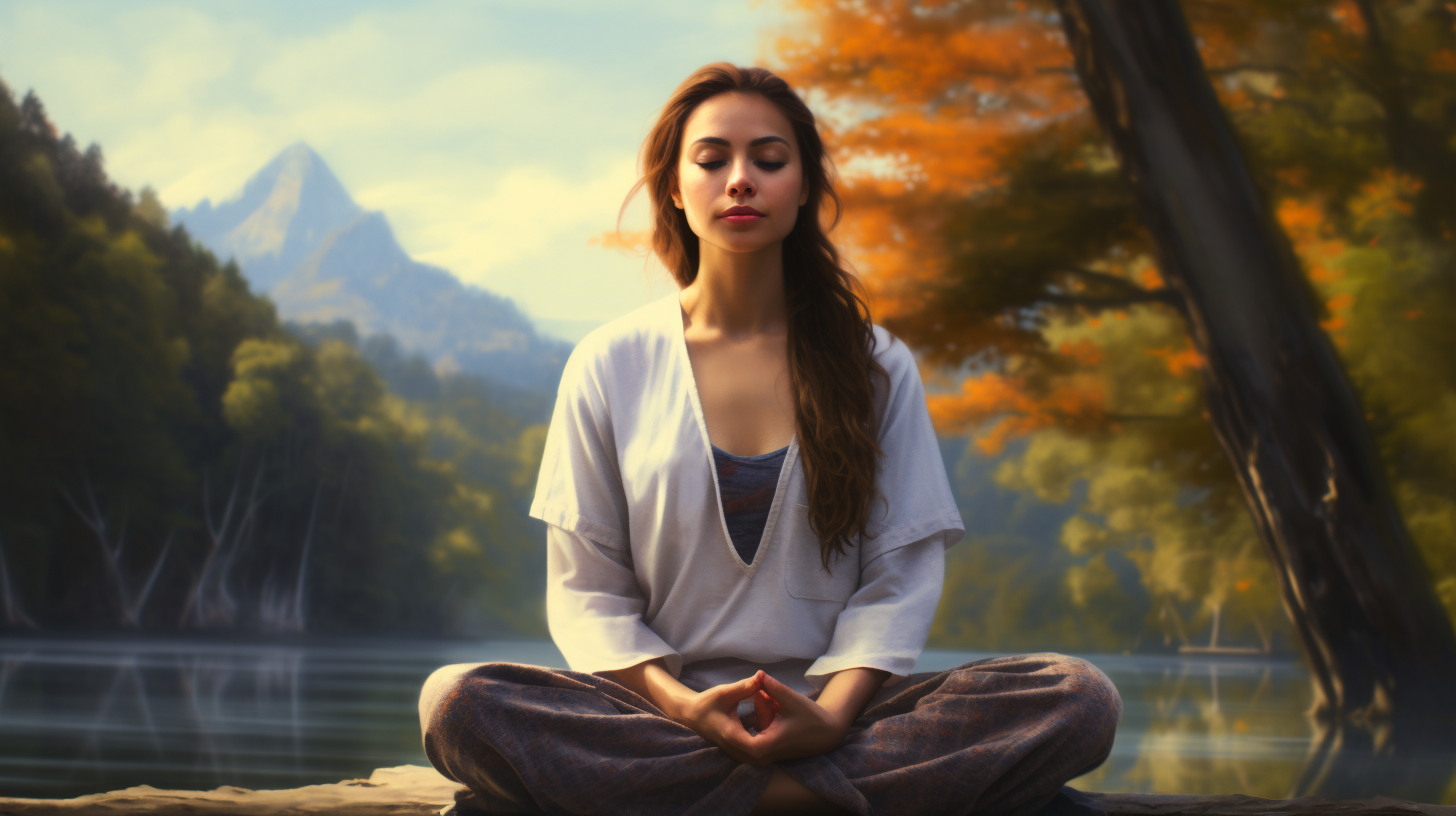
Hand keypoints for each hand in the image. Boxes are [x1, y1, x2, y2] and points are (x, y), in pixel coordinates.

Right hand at [670, 674, 776, 764]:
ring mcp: (736, 754)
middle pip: (763, 752)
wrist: (691, 715)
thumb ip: (745, 687)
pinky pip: (754, 753)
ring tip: (773, 719)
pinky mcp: (737, 753)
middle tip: (777, 716)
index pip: (759, 746)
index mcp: (733, 736)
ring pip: (759, 755)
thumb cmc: (706, 703)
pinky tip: (766, 725)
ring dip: (768, 738)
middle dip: (772, 734)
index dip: (771, 732)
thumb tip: (763, 677)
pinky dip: (762, 740)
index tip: (776, 715)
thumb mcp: (725, 692)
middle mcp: (735, 750)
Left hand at [732, 671, 847, 764]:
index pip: (736, 740)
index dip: (730, 723)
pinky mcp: (768, 753)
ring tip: (762, 693)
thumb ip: (773, 687)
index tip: (726, 705)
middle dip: (737, 717)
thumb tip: (758, 673)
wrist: (827, 733)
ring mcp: (765, 756)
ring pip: (746, 736)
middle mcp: (763, 755)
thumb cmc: (811, 717)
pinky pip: (752, 737)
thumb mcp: (791, 700)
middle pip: (739, 735)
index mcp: (765, 746)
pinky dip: (756, 721)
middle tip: (744, 695)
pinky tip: (768, 703)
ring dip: (748, 717)